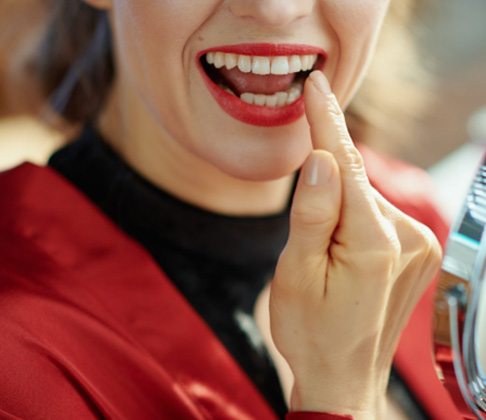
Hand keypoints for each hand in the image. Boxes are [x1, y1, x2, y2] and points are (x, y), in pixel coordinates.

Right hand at [269, 71, 441, 418]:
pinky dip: (352, 219)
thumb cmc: (311, 331)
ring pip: (364, 199)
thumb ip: (312, 214)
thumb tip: (321, 160)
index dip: (325, 122)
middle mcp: (408, 237)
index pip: (347, 165)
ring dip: (337, 210)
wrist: (343, 376)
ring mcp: (419, 245)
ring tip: (322, 259)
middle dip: (323, 188)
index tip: (315, 85)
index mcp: (374, 243)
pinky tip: (341, 253)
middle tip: (304, 239)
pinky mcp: (417, 251)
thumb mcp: (296, 274)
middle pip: (355, 183)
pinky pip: (375, 215)